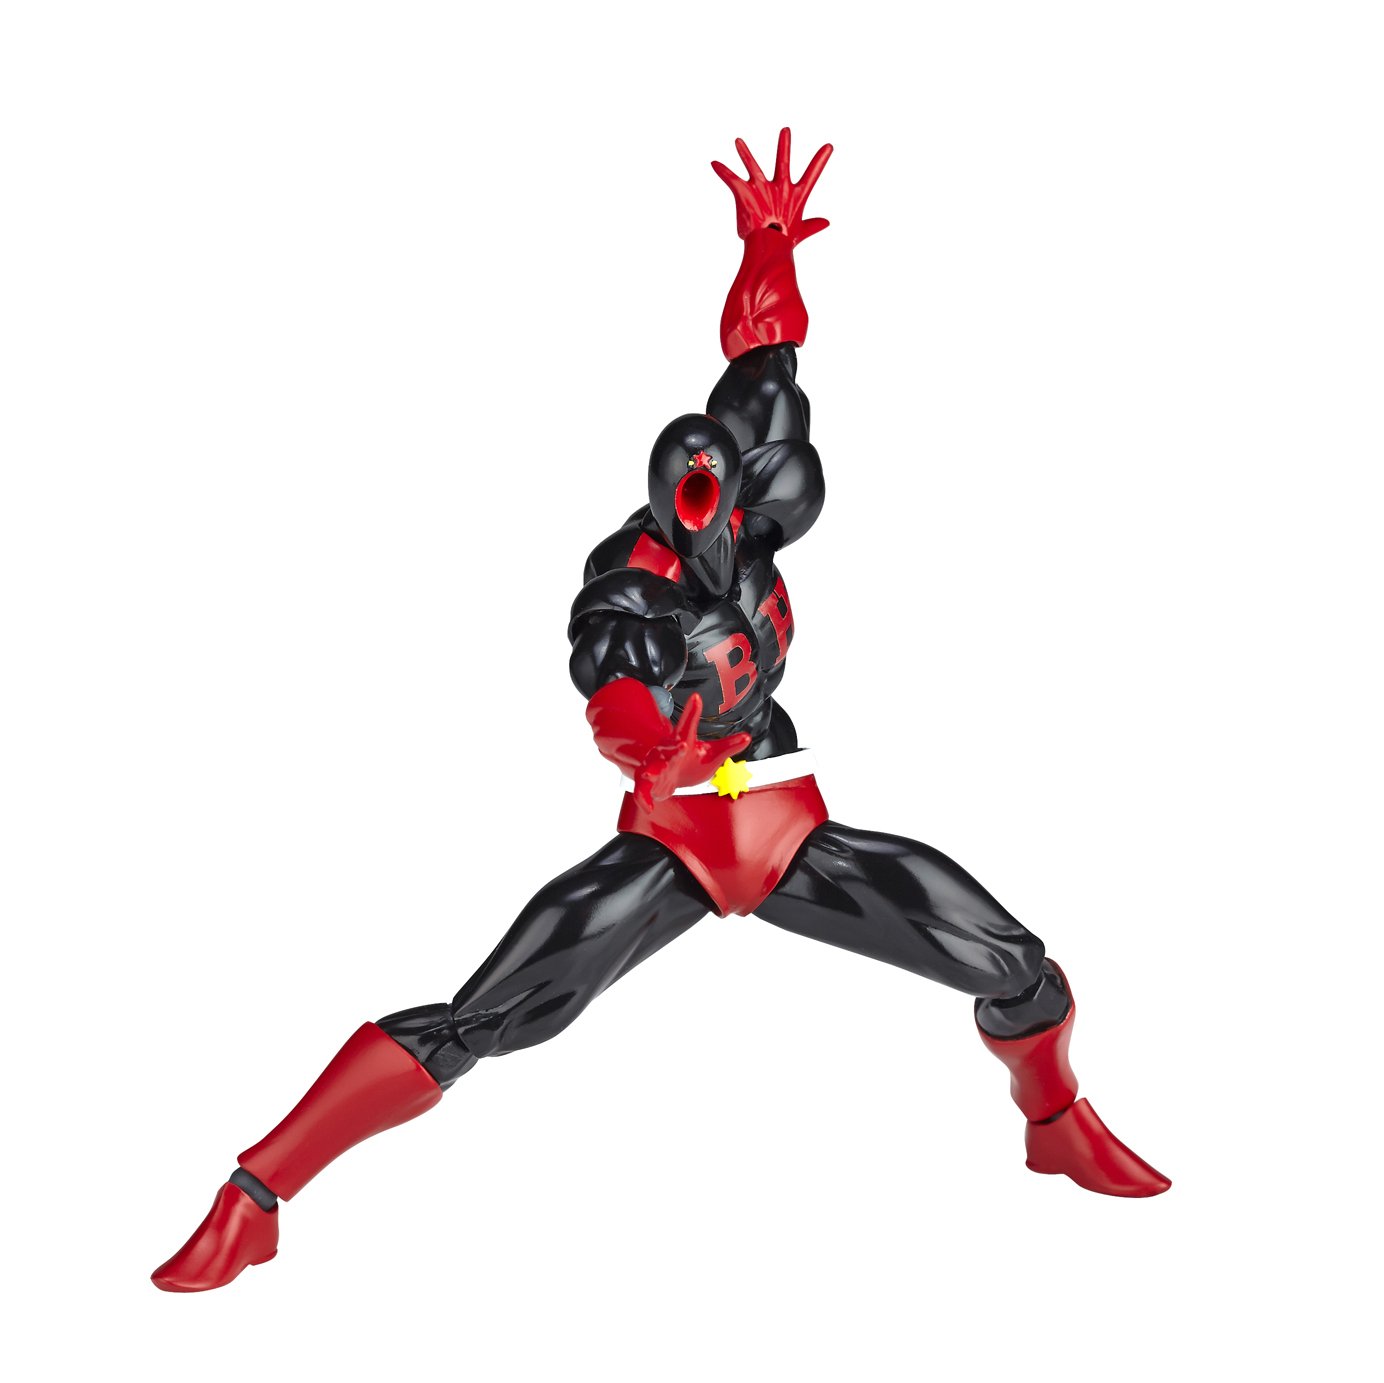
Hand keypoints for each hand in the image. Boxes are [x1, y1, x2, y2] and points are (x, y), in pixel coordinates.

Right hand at [633, 693, 751, 810]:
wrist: (668, 778)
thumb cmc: (688, 763)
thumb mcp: (711, 754)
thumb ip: (728, 746)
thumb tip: (747, 737)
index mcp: (682, 743)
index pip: (688, 725)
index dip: (693, 712)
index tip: (697, 698)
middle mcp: (667, 754)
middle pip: (669, 749)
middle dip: (674, 749)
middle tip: (681, 746)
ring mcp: (656, 769)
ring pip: (651, 769)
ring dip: (653, 771)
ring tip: (654, 773)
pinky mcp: (649, 784)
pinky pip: (642, 792)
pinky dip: (643, 798)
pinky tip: (648, 805)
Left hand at [712, 127, 832, 244]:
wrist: (768, 249)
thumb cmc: (784, 243)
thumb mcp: (800, 232)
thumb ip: (813, 225)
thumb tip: (827, 222)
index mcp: (794, 196)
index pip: (811, 176)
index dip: (820, 161)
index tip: (829, 145)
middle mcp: (779, 188)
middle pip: (783, 162)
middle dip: (784, 146)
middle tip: (785, 130)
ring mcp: (762, 189)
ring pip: (753, 165)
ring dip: (745, 153)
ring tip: (737, 141)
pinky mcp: (745, 193)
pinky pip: (731, 179)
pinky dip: (722, 172)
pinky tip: (714, 164)